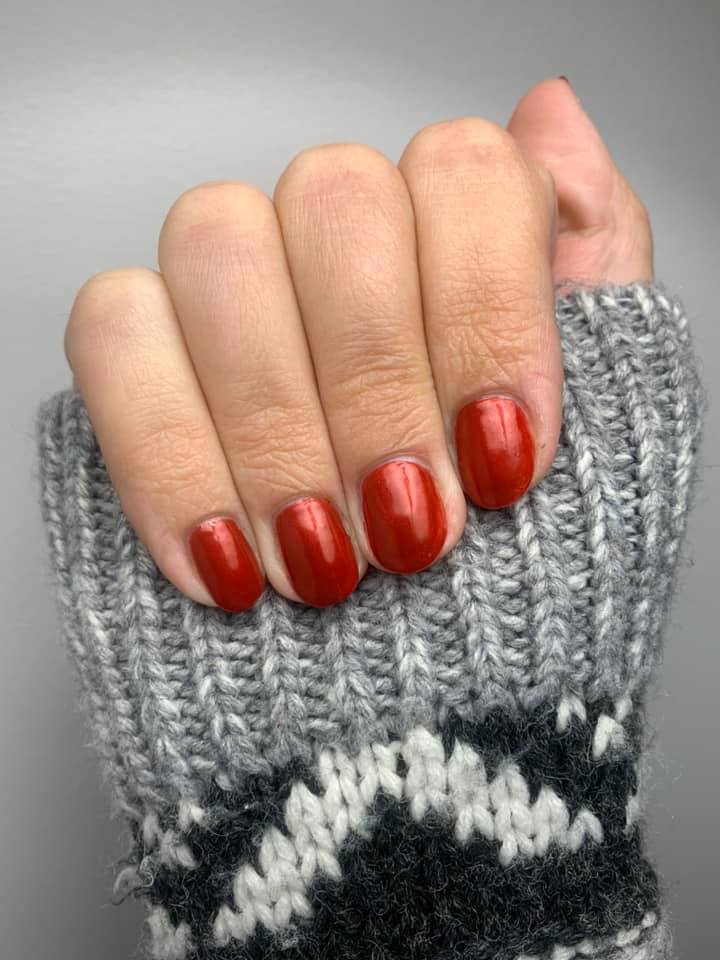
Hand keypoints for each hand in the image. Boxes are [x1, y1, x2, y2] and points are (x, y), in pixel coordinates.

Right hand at [63, 77, 652, 611]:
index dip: (489, 314)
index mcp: (458, 235)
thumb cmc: (527, 571)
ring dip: (278, 425)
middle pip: (336, 198)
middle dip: (379, 383)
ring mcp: (237, 298)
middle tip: (412, 528)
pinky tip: (229, 563)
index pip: (467, 170)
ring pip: (217, 247)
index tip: (506, 463)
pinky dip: (169, 456)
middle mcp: (339, 241)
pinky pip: (112, 337)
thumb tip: (549, 114)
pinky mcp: (144, 371)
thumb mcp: (608, 419)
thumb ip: (593, 259)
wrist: (429, 710)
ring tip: (327, 564)